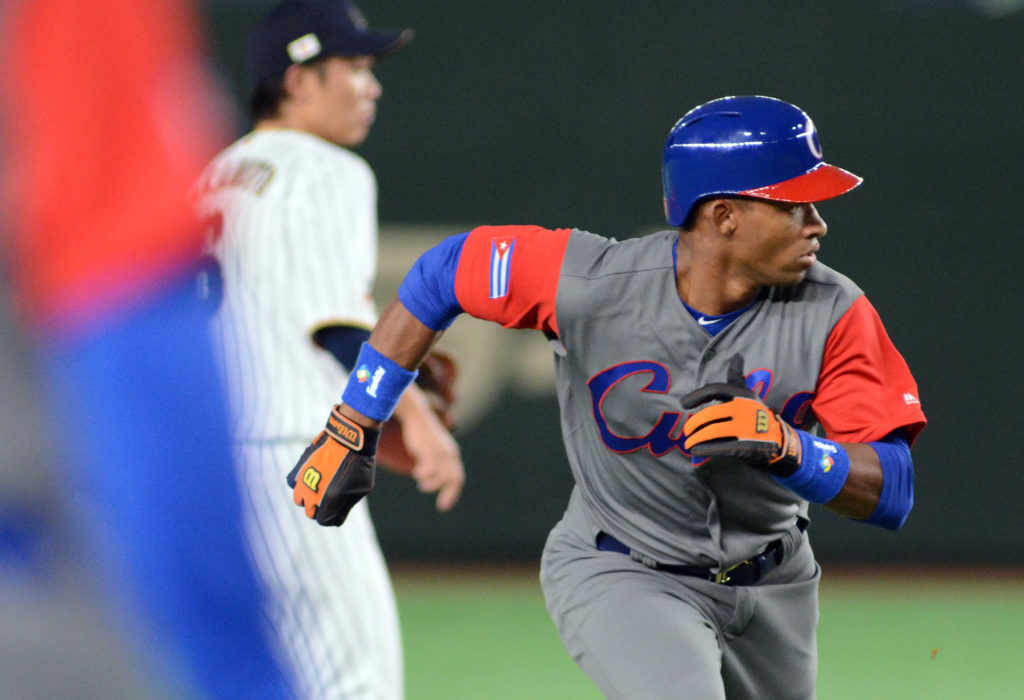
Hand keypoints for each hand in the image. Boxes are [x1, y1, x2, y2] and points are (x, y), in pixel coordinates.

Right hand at [287, 405, 378, 525]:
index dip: (333, 517)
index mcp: (329, 501)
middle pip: (310, 512)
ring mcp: (303, 481)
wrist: (349, 437)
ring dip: (308, 497)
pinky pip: (293, 483)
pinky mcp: (298, 468)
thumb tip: (337, 512)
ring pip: (299, 499)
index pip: (324, 521)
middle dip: (321, 508)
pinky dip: (300, 483)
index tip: (339, 509)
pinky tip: (311, 477)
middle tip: (331, 497)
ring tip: (320, 487)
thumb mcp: (362, 489)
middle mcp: (312, 494)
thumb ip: (347, 504)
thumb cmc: (360, 464)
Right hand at [395, 387, 464, 511]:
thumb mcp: (432, 448)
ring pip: (441, 476)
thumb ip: (436, 460)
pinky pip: (429, 469)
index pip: (458, 477)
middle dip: (449, 495)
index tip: (444, 505)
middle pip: (454, 479)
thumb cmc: (422, 433)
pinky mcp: (428, 450)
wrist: (417, 415)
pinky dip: (423, 475)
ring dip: (431, 484)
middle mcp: (449, 454)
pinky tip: (416, 473)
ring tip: (422, 484)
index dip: (452, 492)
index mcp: (452, 455)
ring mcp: (439, 452)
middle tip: (442, 506)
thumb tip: (430, 475)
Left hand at [680, 355, 801, 476]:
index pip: (715, 389)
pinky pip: (720, 448)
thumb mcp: (748, 394)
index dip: (697, 395)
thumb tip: (737, 355)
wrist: (780, 441)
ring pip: (712, 431)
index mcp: (743, 395)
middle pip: (709, 414)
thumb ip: (737, 377)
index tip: (683, 403)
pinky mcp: (747, 446)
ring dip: (696, 438)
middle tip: (687, 431)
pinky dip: (704, 449)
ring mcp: (747, 428)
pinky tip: (695, 450)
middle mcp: (745, 409)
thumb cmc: (755, 415)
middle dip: (694, 424)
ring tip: (688, 443)